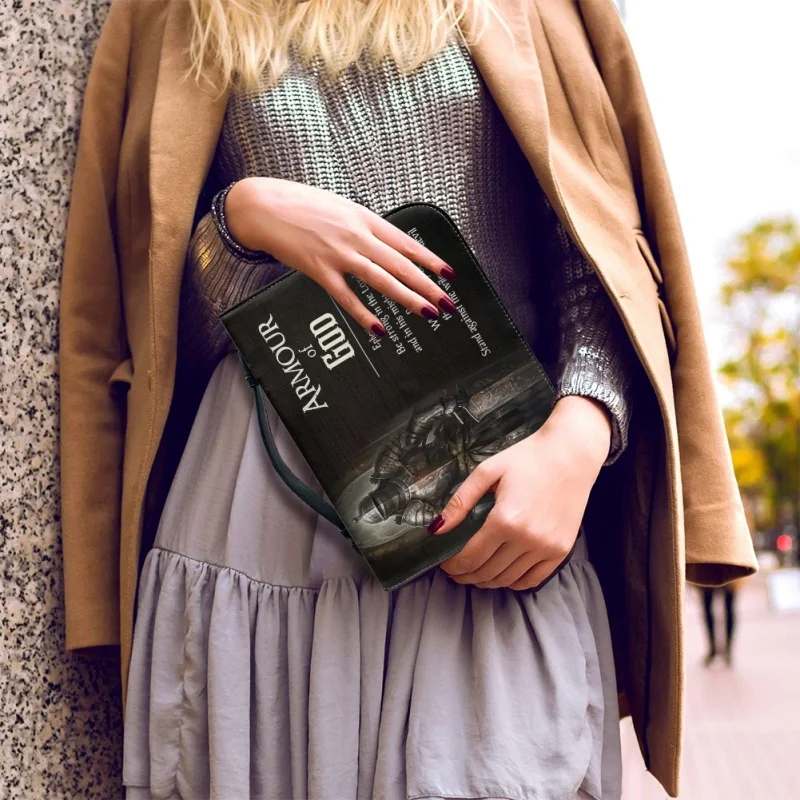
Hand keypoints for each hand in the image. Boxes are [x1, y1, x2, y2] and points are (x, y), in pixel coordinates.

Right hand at [224, 177, 456, 334]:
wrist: (262, 206)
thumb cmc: (300, 205)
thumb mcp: (340, 207)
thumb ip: (363, 226)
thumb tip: (385, 245)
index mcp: (363, 218)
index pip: (405, 242)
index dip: (430, 259)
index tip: (449, 273)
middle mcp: (356, 235)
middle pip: (400, 264)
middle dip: (428, 285)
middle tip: (448, 303)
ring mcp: (338, 254)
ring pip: (381, 280)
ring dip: (408, 298)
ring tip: (428, 312)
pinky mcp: (318, 270)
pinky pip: (346, 297)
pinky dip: (364, 314)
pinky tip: (379, 329)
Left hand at [429, 396, 611, 589]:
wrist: (571, 454)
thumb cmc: (527, 458)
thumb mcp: (487, 471)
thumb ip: (460, 502)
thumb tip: (436, 529)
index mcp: (504, 519)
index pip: (471, 556)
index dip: (453, 566)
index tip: (445, 565)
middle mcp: (526, 538)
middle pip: (488, 571)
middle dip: (466, 575)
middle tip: (456, 572)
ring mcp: (546, 547)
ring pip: (508, 579)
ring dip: (487, 581)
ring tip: (475, 574)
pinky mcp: (561, 550)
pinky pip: (533, 579)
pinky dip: (514, 582)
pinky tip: (502, 575)